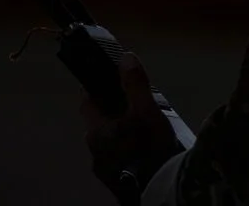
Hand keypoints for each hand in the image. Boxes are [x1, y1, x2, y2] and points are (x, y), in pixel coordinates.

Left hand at [82, 53, 181, 198]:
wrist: (161, 191)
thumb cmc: (150, 148)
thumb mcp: (147, 110)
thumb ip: (135, 84)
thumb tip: (125, 57)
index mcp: (96, 132)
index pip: (87, 103)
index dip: (95, 89)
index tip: (106, 81)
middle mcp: (94, 152)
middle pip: (98, 125)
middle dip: (112, 114)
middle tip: (132, 106)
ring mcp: (104, 171)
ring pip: (108, 145)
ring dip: (120, 135)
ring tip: (142, 131)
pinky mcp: (117, 184)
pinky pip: (118, 161)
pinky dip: (126, 153)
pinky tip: (143, 152)